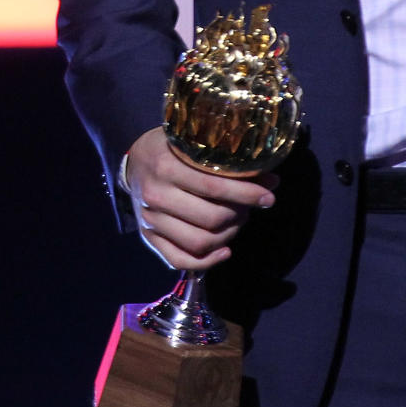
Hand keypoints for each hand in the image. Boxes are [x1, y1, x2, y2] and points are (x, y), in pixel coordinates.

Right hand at [125, 126, 275, 269]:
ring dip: (228, 235)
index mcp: (167, 167)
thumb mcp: (194, 144)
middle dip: (240, 214)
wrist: (135, 163)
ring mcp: (151, 221)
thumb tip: (271, 181)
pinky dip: (207, 262)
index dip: (247, 194)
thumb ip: (226, 161)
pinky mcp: (148, 238)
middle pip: (210, 218)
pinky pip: (179, 260)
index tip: (268, 196)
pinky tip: (225, 250)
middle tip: (251, 206)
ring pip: (199, 242)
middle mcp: (157, 196)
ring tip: (239, 221)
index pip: (214, 187)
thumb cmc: (171, 147)